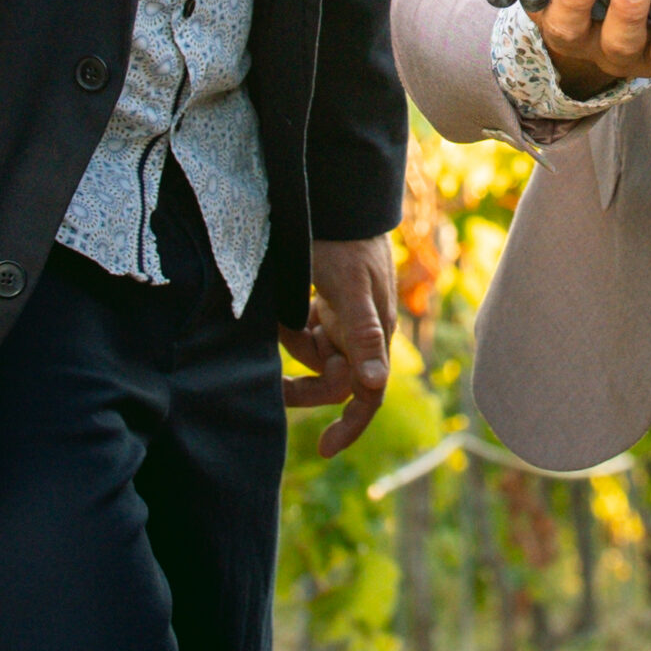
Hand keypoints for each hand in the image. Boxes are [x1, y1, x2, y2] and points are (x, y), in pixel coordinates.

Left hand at [280, 236, 397, 457]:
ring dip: (294, 349)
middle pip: (333, 382)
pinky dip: (290, 329)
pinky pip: (304, 336)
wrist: (335, 201)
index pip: (367, 394)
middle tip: (275, 388)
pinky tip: (285, 308)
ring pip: (315, 359)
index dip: (350, 425)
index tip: (325, 450)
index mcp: (374, 335)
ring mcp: (341, 322)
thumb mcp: (351, 289)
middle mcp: (360, 335)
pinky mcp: (324, 309)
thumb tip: (374, 384)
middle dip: (305, 385)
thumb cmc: (345, 244)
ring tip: (280, 320)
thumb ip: (362, 335)